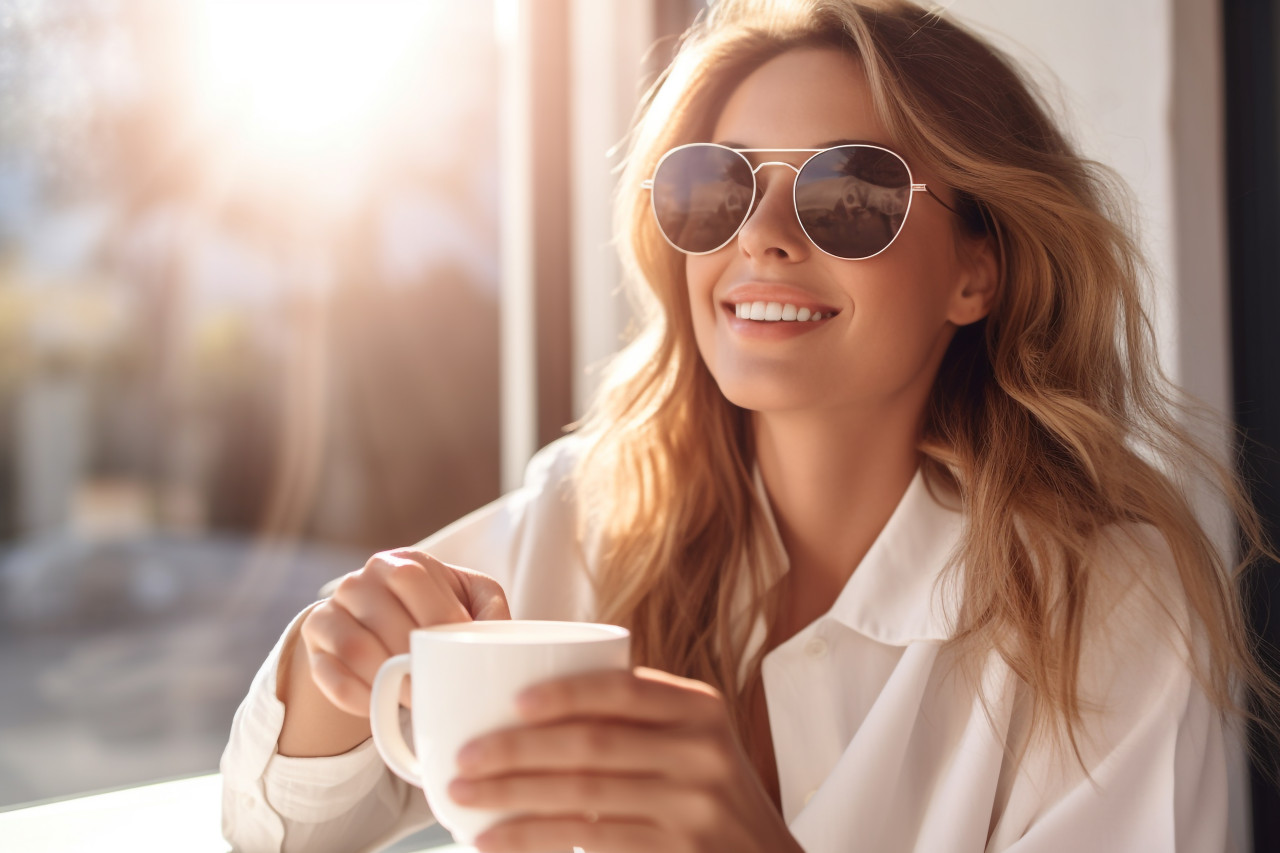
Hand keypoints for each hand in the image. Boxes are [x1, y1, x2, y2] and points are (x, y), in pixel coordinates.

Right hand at [299, 548, 510, 716]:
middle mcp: (359, 582)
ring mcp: (330, 612)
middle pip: (384, 618)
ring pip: (356, 648)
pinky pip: (330, 676)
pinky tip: (381, 707)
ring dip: (388, 681)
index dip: (438, 618)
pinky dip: (358, 697)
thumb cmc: (436, 611)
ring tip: (415, 702)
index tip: (460, 652)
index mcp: (401, 563)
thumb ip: (491, 609)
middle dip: (415, 659)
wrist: (378, 626)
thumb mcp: (469, 599)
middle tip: (440, 689)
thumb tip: (500, 635)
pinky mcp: (314, 648)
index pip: (412, 581)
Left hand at [448, 667, 803, 852]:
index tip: (511, 703)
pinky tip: (496, 839)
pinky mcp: (675, 851)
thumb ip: (637, 721)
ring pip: (581, 794)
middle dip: (515, 751)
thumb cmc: (706, 798)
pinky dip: (532, 838)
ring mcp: (692, 805)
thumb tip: (527, 709)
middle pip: (590, 743)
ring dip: (511, 797)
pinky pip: (588, 837)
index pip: (622, 688)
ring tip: (464, 797)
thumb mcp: (692, 744)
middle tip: (463, 759)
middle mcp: (700, 751)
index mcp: (699, 708)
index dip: (563, 693)